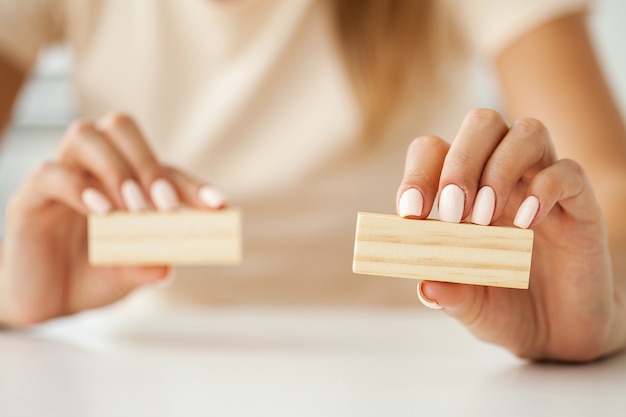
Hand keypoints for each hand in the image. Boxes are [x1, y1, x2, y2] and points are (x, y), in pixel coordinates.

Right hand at [0, 113, 226, 326]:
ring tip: (132, 210)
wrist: (45, 302)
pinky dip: (79, 189)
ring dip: (116, 170)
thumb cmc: (92, 278)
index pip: (164, 169)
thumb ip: (147, 268)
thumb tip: (165, 267)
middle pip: (120, 127)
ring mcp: (63, 177)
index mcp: (128, 182)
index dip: (193, 185)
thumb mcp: (128, 276)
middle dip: (149, 163)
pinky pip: (51, 173)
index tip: (219, 205)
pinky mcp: (31, 197)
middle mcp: (95, 170)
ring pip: (85, 136)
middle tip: (165, 206)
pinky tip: (100, 213)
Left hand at [397, 108, 621, 361]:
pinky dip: (545, 189)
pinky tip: (527, 225)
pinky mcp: (580, 204)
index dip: (418, 172)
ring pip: (526, 133)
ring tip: (486, 219)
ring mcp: (541, 185)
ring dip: (499, 170)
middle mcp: (501, 177)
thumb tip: (426, 285)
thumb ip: (449, 294)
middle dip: (460, 161)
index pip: (434, 151)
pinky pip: (568, 171)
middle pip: (482, 124)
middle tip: (453, 213)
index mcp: (462, 191)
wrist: (557, 336)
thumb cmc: (505, 308)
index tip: (411, 213)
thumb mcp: (470, 307)